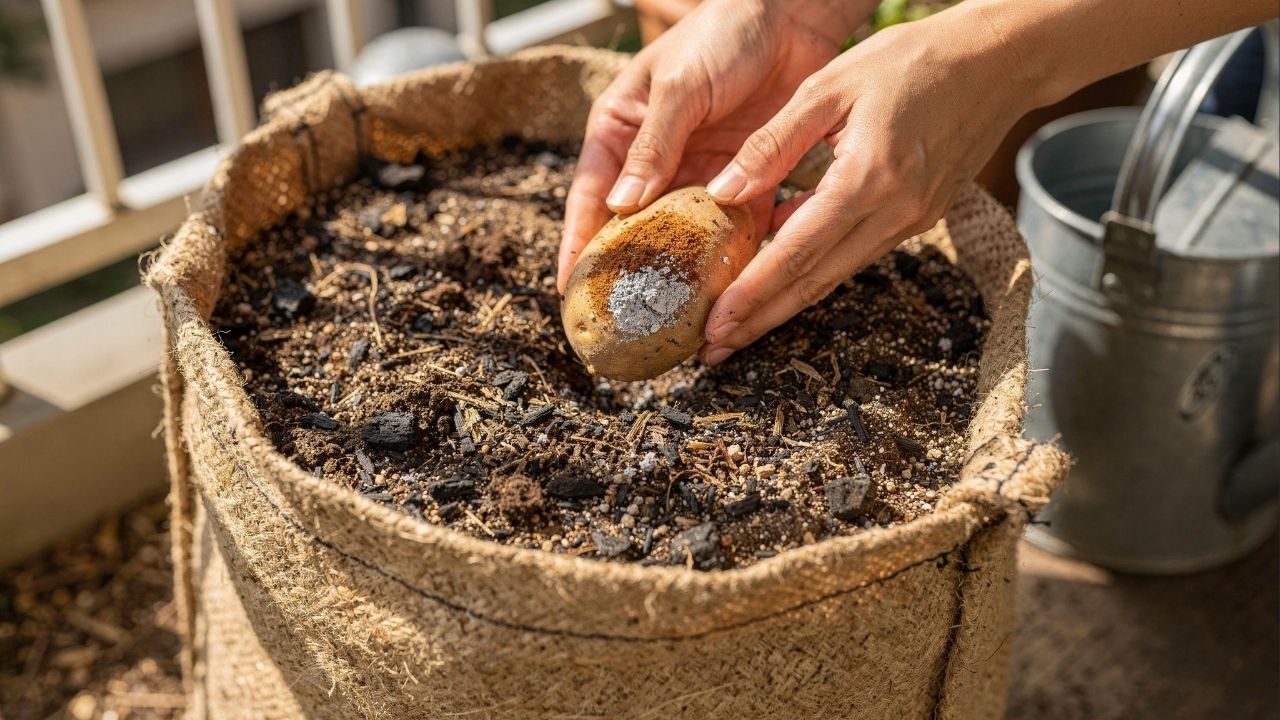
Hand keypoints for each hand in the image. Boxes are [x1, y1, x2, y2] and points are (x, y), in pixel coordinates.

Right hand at [556, 0, 865, 292]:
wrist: (792, 15)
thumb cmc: (721, 33)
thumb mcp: (678, 87)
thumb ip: (653, 145)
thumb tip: (622, 205)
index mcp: (620, 132)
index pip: (589, 197)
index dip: (577, 244)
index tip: (568, 289)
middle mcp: (655, 161)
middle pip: (633, 228)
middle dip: (628, 272)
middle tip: (621, 318)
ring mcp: (699, 174)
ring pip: (681, 236)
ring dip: (679, 273)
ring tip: (673, 317)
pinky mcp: (743, 180)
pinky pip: (732, 228)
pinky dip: (729, 256)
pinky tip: (727, 289)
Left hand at [699, 1, 1035, 364]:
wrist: (998, 59)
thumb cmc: (912, 59)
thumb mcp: (829, 86)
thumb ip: (773, 143)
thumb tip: (722, 192)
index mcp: (866, 179)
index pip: (796, 254)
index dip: (752, 295)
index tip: (715, 325)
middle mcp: (893, 213)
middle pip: (815, 283)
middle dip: (762, 320)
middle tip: (716, 349)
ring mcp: (912, 220)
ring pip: (836, 275)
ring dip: (786, 305)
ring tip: (740, 326)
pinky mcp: (920, 218)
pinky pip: (858, 253)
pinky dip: (817, 272)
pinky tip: (782, 279)